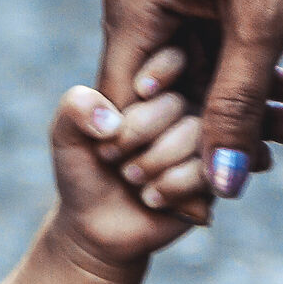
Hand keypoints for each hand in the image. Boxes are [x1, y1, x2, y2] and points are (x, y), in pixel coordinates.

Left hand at [50, 81, 198, 268]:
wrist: (98, 226)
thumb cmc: (84, 172)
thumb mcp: (66, 136)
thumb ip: (75, 108)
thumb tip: (112, 117)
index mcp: (155, 87)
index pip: (172, 57)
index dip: (156, 73)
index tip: (132, 98)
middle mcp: (186, 109)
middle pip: (178, 102)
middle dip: (139, 131)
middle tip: (112, 157)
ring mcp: (206, 142)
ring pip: (198, 135)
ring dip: (155, 161)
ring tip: (130, 179)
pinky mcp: (216, 174)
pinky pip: (209, 170)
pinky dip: (172, 186)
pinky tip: (152, 198)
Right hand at [97, 0, 282, 196]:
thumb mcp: (268, 20)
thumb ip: (238, 106)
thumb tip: (222, 187)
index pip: (126, 105)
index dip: (163, 158)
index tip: (203, 204)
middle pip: (152, 80)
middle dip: (201, 127)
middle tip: (259, 170)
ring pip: (177, 49)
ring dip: (220, 87)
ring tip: (280, 125)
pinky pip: (189, 17)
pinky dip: (223, 47)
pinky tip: (270, 67)